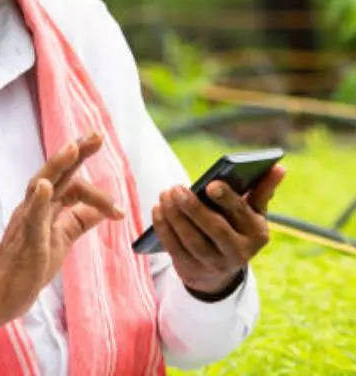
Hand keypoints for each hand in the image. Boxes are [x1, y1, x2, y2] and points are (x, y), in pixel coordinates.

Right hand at [0, 133, 122, 350]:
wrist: (3, 294)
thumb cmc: (28, 267)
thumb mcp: (61, 240)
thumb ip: (79, 222)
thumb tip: (105, 210)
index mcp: (44, 208)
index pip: (71, 186)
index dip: (97, 192)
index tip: (120, 210)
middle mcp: (33, 207)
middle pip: (56, 173)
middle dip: (77, 153)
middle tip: (97, 135)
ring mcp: (26, 220)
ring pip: (41, 185)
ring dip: (57, 165)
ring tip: (73, 148)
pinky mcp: (25, 239)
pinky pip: (31, 216)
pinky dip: (39, 199)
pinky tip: (46, 186)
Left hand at [152, 165, 284, 296]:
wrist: (219, 271)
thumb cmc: (236, 229)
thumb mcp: (252, 213)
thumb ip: (262, 190)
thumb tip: (279, 166)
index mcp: (257, 234)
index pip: (242, 214)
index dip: (227, 199)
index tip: (211, 184)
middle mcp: (239, 252)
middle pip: (215, 229)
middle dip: (194, 207)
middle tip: (176, 188)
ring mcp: (215, 264)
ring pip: (192, 239)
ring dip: (175, 215)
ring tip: (165, 194)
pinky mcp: (192, 269)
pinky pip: (175, 248)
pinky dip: (164, 228)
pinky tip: (158, 209)